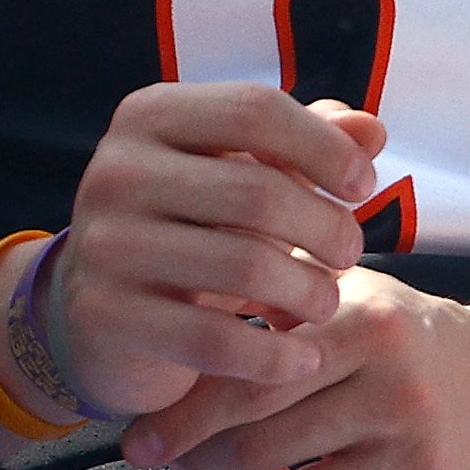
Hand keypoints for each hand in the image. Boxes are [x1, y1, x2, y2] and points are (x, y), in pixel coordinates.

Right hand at [31, 84, 382, 419]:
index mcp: (150, 116)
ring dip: (309, 291)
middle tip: (348, 256)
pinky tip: (302, 359)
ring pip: (245, 266)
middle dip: (327, 229)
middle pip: (259, 192)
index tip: (362, 187)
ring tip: (325, 302)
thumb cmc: (191, 231)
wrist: (99, 316)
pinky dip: (275, 356)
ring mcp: (104, 243)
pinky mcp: (103, 315)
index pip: (255, 110)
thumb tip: (371, 129)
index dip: (325, 148)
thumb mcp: (241, 177)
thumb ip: (305, 147)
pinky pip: (215, 340)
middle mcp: (116, 170)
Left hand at [129, 272, 469, 469]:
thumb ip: (274, 295)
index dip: (184, 415)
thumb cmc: (412, 342)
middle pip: (255, 445)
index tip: (141, 439)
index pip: (249, 380)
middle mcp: (397, 392)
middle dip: (202, 456)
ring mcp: (420, 461)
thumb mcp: (353, 295)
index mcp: (368, 326)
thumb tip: (172, 308)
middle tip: (181, 454)